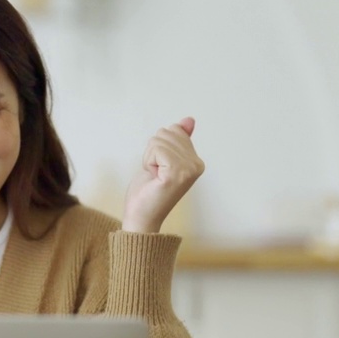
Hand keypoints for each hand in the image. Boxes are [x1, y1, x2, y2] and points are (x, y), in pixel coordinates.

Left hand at [121, 117, 203, 232]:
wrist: (141, 216)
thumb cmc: (148, 190)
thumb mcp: (162, 159)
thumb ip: (177, 140)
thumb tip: (189, 120)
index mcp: (196, 161)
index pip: (175, 130)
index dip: (158, 146)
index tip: (160, 168)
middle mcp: (197, 164)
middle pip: (167, 132)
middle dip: (153, 150)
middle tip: (155, 172)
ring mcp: (188, 169)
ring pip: (159, 140)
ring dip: (149, 157)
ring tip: (154, 175)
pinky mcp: (176, 173)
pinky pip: (156, 149)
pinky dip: (148, 161)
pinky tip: (153, 177)